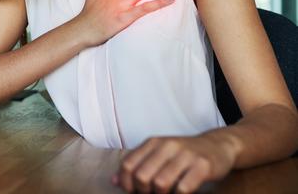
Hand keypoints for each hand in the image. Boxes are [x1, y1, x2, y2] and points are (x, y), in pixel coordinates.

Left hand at [113, 135, 237, 192]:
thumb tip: (114, 181)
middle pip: (142, 176)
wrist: (217, 145)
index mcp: (153, 142)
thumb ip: (137, 165)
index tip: (133, 191)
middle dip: (143, 191)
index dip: (126, 183)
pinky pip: (183, 188)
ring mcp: (185, 155)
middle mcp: (167, 145)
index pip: (128, 164)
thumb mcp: (158, 154)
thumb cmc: (183, 154)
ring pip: (160, 183)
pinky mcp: (202, 166)